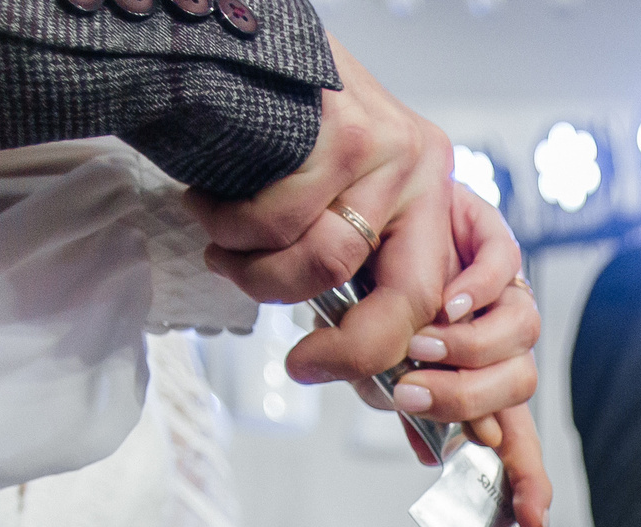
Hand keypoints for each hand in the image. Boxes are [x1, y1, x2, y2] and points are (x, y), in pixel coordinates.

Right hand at [189, 39, 456, 381]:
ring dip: (261, 273)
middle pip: (408, 297)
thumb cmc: (270, 126)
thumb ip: (347, 263)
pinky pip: (280, 222)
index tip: (334, 373)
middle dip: (350, 351)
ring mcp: (386, 150)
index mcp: (428, 192)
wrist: (223, 39)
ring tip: (222, 246)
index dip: (388, 354)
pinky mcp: (341, 132)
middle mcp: (422, 169)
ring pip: (328, 261)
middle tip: (300, 366)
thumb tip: (353, 362)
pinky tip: (208, 205)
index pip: (431, 297)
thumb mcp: (329, 195)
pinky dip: (231, 228)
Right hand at [397, 194, 550, 526]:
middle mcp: (497, 338)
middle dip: (465, 399)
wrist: (357, 210)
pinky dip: (479, 289)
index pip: (512, 435)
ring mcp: (500, 288)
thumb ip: (404, 404)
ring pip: (520, 332)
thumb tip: (429, 453)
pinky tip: (448, 299)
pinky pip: (506, 266)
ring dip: (467, 349)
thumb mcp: (378, 361)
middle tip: (411, 392)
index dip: (527, 477)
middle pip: (518, 386)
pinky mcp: (490, 235)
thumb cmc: (368, 290)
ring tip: (419, 342)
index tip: (530, 520)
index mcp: (476, 375)